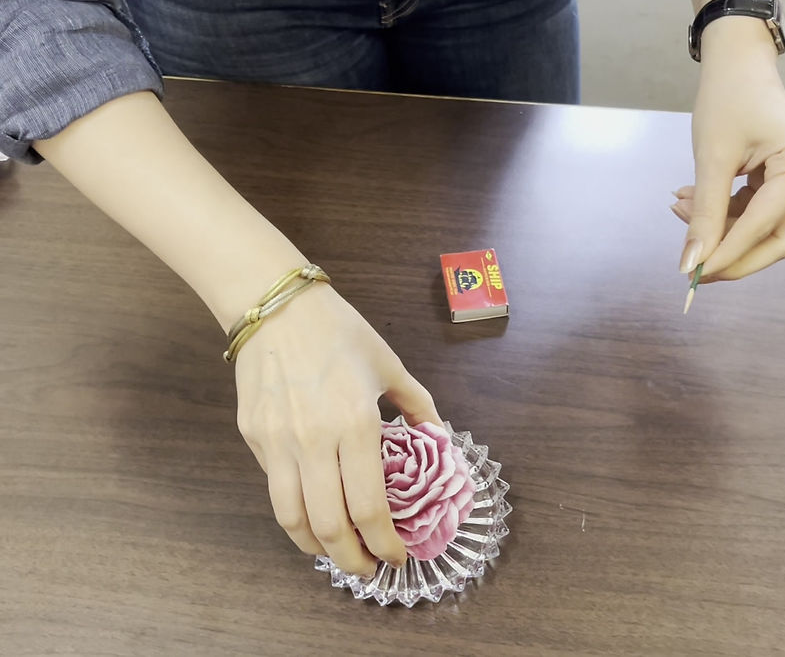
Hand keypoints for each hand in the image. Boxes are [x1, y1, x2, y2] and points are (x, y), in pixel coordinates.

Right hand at [234, 283, 439, 575]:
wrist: (276, 307)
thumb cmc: (338, 331)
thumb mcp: (389, 365)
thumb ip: (417, 406)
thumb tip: (438, 438)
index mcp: (355, 424)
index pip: (369, 508)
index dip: (384, 542)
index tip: (396, 557)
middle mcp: (313, 441)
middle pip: (329, 526)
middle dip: (352, 560)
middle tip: (367, 569)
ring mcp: (277, 442)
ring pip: (292, 519)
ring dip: (316, 548)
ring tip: (336, 555)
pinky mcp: (254, 438)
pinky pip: (275, 488)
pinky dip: (294, 513)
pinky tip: (311, 514)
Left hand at [672, 18, 784, 282]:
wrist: (739, 67)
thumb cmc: (727, 100)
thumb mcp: (711, 159)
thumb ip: (704, 214)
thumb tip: (692, 264)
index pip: (765, 225)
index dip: (728, 254)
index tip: (694, 273)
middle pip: (780, 240)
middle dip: (734, 256)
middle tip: (693, 266)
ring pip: (771, 232)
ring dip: (726, 234)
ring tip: (681, 210)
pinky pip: (765, 216)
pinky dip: (729, 219)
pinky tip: (693, 205)